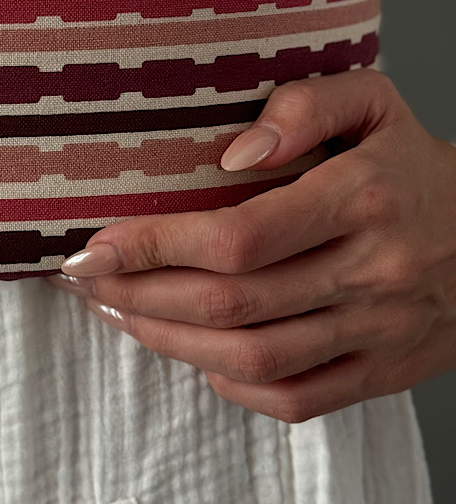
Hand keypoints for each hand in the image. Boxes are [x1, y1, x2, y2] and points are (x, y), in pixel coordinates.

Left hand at [51, 69, 455, 422]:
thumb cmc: (416, 165)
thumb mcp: (375, 103)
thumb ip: (307, 105)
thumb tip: (234, 153)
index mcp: (363, 199)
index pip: (238, 237)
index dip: (154, 246)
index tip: (96, 244)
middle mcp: (372, 271)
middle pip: (231, 304)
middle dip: (139, 296)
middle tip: (86, 281)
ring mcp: (379, 330)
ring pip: (252, 358)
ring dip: (167, 342)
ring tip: (117, 314)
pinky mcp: (383, 371)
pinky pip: (295, 400)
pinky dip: (232, 388)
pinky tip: (191, 355)